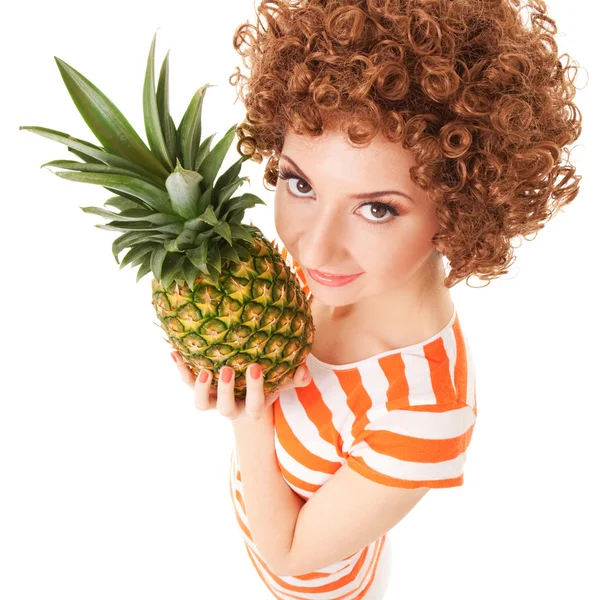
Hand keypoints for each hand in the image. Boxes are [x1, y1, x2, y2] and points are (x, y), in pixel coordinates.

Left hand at [171, 352, 311, 420]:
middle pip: (224, 408)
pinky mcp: (199, 389)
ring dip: (198, 388)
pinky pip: (186, 382)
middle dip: (225, 390)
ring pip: (200, 404)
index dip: (254, 389)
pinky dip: (180, 368)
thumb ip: (294, 377)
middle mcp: (230, 408)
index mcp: (252, 408)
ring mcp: (212, 400)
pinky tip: (175, 352)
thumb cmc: (268, 381)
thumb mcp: (282, 380)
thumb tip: (304, 372)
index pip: (255, 405)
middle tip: (227, 369)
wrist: (245, 391)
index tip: (256, 367)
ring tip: (202, 369)